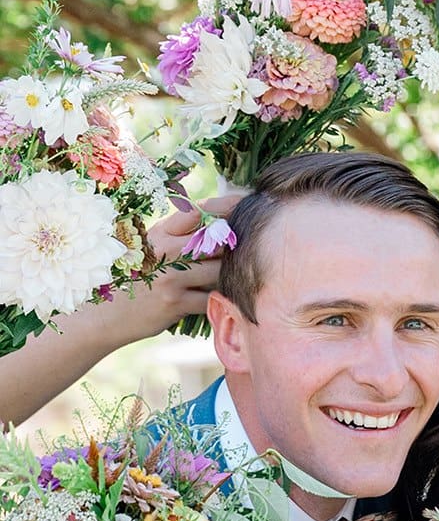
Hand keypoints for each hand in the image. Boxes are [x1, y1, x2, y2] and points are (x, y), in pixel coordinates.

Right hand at [119, 192, 245, 337]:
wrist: (105, 315)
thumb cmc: (136, 277)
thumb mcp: (150, 247)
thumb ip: (180, 233)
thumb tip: (220, 220)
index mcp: (161, 232)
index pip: (199, 212)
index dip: (227, 207)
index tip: (246, 205)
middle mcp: (165, 250)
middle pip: (216, 240)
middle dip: (236, 243)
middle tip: (250, 246)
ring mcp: (170, 277)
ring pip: (219, 270)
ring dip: (230, 274)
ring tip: (234, 275)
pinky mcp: (175, 303)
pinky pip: (212, 297)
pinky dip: (220, 298)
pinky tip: (221, 297)